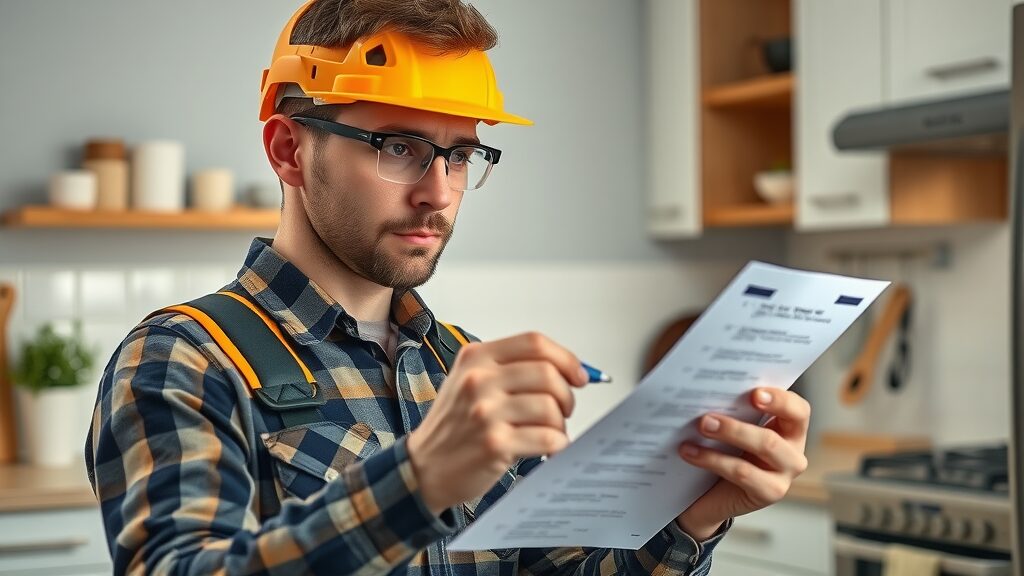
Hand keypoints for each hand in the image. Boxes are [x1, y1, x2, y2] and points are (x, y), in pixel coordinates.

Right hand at [407, 332, 588, 514]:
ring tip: (551, 431)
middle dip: (567, 394)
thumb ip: (512, 369)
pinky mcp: (495, 444)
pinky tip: (548, 446)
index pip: (534, 342)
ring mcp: (485, 412)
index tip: (578, 375)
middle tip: (565, 408)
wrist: (425, 467)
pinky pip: (547, 438)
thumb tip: (568, 370)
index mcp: (476, 357)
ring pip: (550, 407)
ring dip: (561, 423)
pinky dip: (557, 443)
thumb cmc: (454, 424)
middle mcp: (479, 380)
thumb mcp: (471, 381)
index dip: (565, 358)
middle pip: (547, 374)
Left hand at [675, 388, 810, 539]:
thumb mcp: (732, 428)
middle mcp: (792, 452)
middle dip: (739, 424)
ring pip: (765, 447)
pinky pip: (743, 472)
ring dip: (729, 434)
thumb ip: (732, 409)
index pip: (798, 410)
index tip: (755, 393)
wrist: (711, 495)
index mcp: (789, 429)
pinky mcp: (770, 492)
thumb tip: (706, 389)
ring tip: (701, 427)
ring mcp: (785, 475)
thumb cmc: (724, 452)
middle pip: (776, 434)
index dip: (780, 400)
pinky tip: (690, 452)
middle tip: (707, 418)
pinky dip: (713, 460)